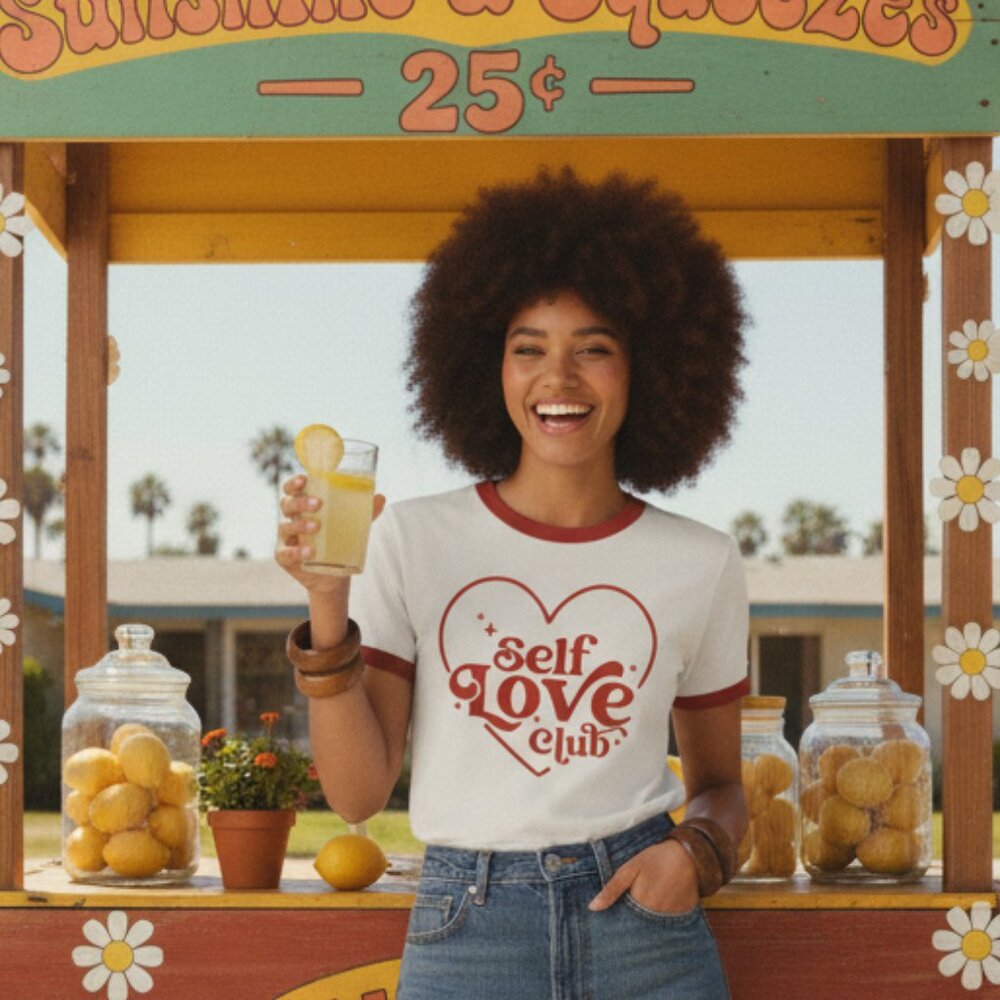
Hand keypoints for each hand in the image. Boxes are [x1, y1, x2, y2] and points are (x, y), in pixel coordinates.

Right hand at [274, 474, 385, 592]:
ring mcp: (286, 539)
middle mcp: (291, 520)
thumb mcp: (352, 527)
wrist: (334, 577)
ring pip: (285, 527)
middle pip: (287, 504)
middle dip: (300, 501)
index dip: (294, 483)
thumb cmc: (339, 544)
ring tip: (316, 527)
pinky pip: (285, 553)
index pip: (292, 490)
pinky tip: (309, 551)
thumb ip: (364, 513)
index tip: (304, 479)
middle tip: (318, 504)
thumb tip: (381, 497)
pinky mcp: (285, 558)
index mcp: (303, 508)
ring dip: (300, 525)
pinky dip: (296, 551)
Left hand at [588, 838, 698, 914]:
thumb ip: (612, 889)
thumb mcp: (630, 869)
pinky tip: (664, 899)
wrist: (687, 854)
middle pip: (640, 923)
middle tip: (639, 897)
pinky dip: (665, 914)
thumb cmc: (654, 859)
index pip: (625, 920)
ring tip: (652, 896)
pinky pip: (670, 921)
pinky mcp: (684, 916)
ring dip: (650, 916)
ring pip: (654, 923)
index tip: (619, 907)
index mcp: (640, 904)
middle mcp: (656, 916)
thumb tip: (592, 908)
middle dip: (635, 916)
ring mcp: (672, 918)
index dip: (620, 915)